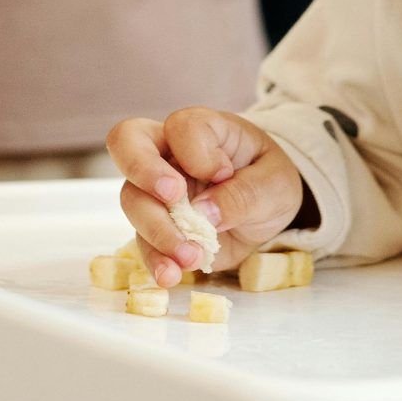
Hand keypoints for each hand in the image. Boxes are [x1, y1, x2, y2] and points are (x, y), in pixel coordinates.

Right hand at [105, 108, 306, 285]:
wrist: (269, 213)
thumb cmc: (269, 181)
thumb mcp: (274, 184)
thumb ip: (244, 194)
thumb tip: (205, 212)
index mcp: (202, 129)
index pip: (180, 125)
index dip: (196, 151)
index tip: (224, 173)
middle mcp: (169, 153)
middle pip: (127, 143)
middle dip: (144, 171)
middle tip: (173, 198)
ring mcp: (156, 190)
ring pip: (132, 199)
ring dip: (158, 231)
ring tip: (191, 257)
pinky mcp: (158, 226)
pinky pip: (142, 241)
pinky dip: (155, 260)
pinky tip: (172, 275)